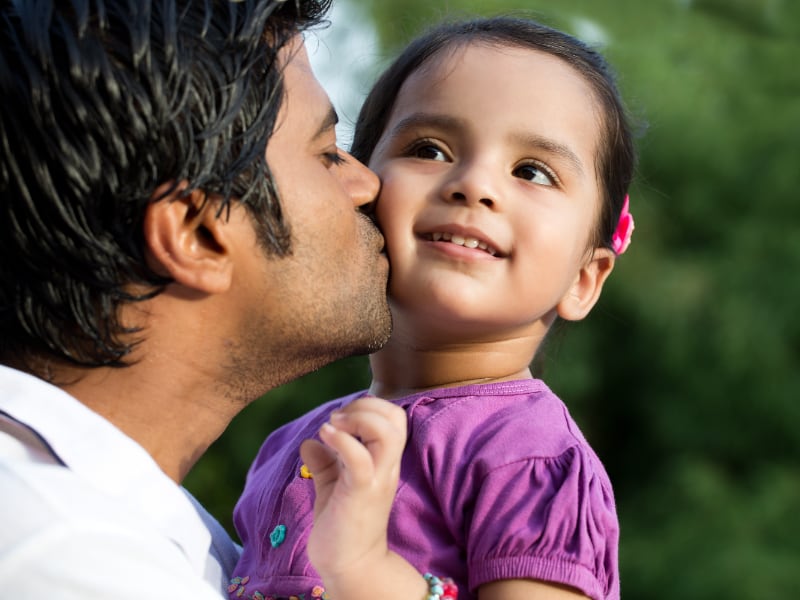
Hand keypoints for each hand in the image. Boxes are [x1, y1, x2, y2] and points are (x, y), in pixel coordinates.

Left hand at [300, 396, 406, 579]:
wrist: (350, 567)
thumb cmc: (343, 525)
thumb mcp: (333, 486)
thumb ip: (325, 463)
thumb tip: (309, 442)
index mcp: (383, 461)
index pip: (393, 417)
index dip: (369, 406)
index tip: (341, 418)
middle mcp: (386, 466)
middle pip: (395, 418)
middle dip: (365, 405)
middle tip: (338, 419)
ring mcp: (376, 479)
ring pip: (386, 433)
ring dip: (357, 419)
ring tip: (333, 426)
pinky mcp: (361, 493)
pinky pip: (360, 458)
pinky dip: (342, 440)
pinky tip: (324, 436)